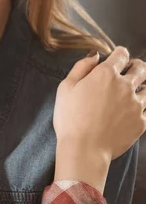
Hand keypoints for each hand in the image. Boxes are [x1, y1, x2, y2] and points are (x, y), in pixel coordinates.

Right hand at [54, 47, 145, 190]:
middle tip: (132, 70)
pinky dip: (142, 107)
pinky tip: (133, 110)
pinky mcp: (141, 122)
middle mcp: (125, 86)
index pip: (121, 55)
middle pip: (141, 68)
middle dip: (137, 66)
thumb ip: (81, 67)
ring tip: (135, 92)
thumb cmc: (70, 118)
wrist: (84, 149)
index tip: (117, 58)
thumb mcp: (65, 88)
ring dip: (142, 86)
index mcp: (106, 74)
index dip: (119, 54)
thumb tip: (95, 56)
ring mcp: (136, 105)